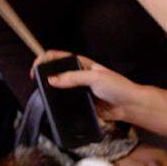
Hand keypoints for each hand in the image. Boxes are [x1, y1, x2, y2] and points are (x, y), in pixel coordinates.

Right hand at [33, 51, 147, 123]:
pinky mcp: (82, 103)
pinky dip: (60, 105)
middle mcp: (79, 76)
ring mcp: (80, 90)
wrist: (130, 105)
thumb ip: (73, 78)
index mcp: (82, 64)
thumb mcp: (94, 78)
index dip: (45, 59)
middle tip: (36, 82)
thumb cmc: (117, 86)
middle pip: (57, 73)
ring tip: (44, 96)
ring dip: (52, 92)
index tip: (36, 68)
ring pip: (60, 90)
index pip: (58, 57)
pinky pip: (67, 103)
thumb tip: (52, 79)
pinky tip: (57, 108)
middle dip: (45, 76)